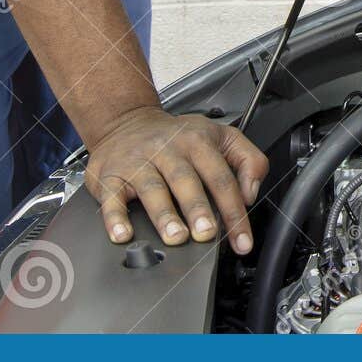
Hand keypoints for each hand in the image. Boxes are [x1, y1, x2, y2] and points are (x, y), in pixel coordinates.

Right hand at [85, 106, 268, 253]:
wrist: (126, 121)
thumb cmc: (178, 137)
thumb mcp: (221, 136)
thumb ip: (248, 160)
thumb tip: (250, 194)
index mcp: (198, 143)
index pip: (221, 178)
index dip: (234, 211)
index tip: (241, 240)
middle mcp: (168, 151)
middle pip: (186, 180)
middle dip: (198, 209)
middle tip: (206, 233)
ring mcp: (139, 162)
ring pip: (152, 188)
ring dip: (164, 215)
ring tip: (175, 237)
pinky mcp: (111, 175)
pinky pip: (112, 196)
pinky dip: (115, 217)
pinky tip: (123, 234)